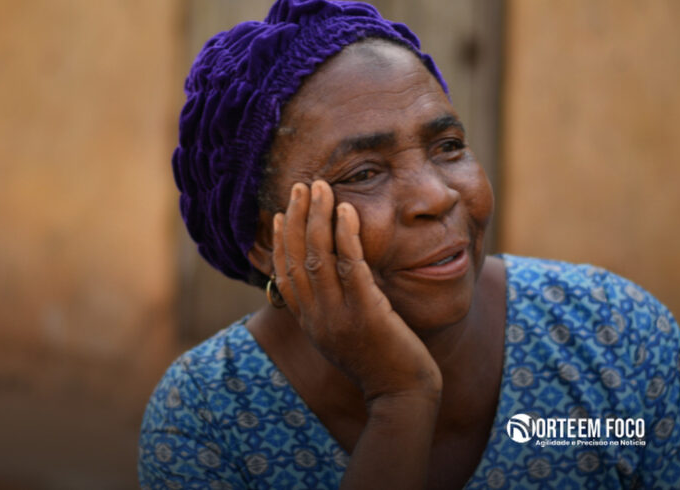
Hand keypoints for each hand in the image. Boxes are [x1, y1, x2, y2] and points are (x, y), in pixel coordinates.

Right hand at [272, 180, 442, 402]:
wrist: (401, 395)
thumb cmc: (380, 362)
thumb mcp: (344, 334)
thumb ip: (333, 306)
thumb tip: (333, 274)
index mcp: (310, 323)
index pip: (284, 275)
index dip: (278, 241)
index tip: (279, 213)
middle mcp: (317, 318)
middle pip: (296, 259)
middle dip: (295, 218)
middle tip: (300, 187)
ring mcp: (338, 316)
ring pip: (318, 256)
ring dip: (317, 217)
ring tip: (320, 187)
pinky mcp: (366, 313)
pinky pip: (351, 266)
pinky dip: (346, 235)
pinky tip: (347, 210)